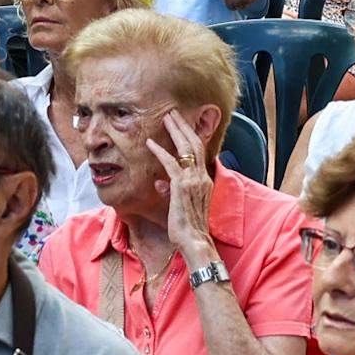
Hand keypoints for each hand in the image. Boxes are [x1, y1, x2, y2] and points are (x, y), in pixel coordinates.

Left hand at [156, 112, 222, 249]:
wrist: (195, 242)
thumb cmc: (187, 228)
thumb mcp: (179, 206)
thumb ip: (171, 191)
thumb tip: (160, 183)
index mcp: (204, 181)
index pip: (199, 152)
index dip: (190, 136)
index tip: (181, 124)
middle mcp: (201, 177)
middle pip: (195, 144)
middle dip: (183, 126)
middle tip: (173, 112)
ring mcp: (193, 181)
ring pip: (186, 148)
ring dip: (175, 131)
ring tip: (166, 117)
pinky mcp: (182, 187)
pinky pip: (170, 164)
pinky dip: (159, 152)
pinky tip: (150, 143)